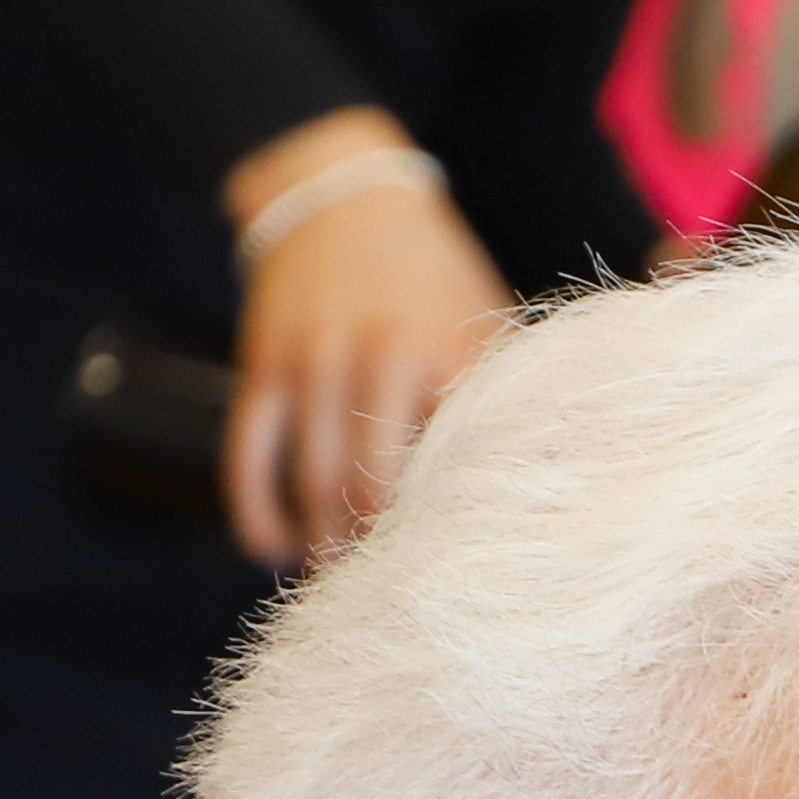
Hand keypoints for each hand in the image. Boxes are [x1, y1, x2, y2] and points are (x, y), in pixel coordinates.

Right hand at [220, 107, 512, 565]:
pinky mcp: (262, 363)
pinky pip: (250, 450)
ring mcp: (314, 359)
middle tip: (397, 603)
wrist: (344, 196)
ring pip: (314, 477)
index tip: (465, 581)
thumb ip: (504, 396)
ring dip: (325, 542)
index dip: (453, 530)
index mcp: (448, 353)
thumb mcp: (486, 321)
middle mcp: (379, 356)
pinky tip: (271, 547)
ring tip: (343, 587)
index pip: (453, 464)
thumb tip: (548, 482)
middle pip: (377, 483)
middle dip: (383, 552)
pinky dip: (257, 507)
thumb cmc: (437, 276)